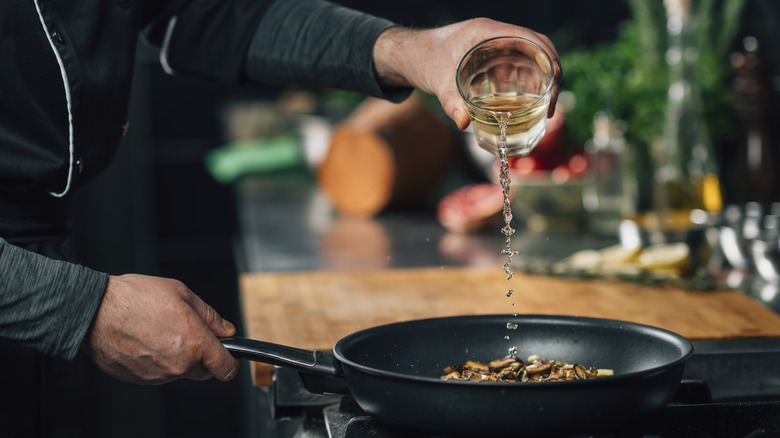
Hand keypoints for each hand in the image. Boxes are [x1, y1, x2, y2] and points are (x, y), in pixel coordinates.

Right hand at [83, 274, 238, 384]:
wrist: (94, 310)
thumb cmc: (135, 298)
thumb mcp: (183, 294)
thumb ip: (210, 316)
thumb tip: (226, 330)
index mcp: (195, 344)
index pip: (226, 369)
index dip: (230, 362)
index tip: (227, 355)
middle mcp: (178, 365)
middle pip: (204, 371)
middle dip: (202, 356)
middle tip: (186, 332)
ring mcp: (158, 376)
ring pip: (180, 371)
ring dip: (177, 357)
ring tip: (159, 331)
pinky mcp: (140, 380)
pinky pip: (158, 374)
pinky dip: (157, 361)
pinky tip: (146, 340)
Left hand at [373, 18, 561, 129]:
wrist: (408, 55)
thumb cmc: (423, 60)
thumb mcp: (438, 82)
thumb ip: (451, 102)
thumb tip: (463, 123)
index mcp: (488, 32)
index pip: (532, 39)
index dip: (550, 59)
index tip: (555, 84)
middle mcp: (496, 36)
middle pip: (538, 49)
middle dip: (551, 74)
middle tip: (552, 104)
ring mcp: (494, 46)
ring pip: (529, 58)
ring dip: (541, 79)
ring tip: (545, 108)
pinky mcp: (490, 58)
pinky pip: (516, 67)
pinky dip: (526, 83)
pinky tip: (526, 105)